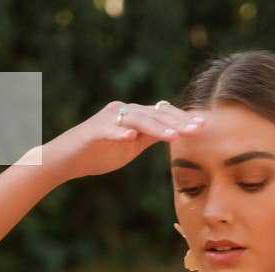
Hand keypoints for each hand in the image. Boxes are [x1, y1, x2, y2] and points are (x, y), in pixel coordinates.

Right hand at [39, 100, 206, 184]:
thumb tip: (174, 133)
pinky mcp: (96, 131)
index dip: (183, 120)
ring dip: (157, 127)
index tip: (204, 126)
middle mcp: (124, 111)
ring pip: (137, 120)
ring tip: (174, 135)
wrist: (69, 157)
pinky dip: (120, 133)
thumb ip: (151, 136)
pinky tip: (131, 138)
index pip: (164, 114)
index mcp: (135, 115)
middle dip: (178, 121)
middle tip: (198, 128)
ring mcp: (110, 120)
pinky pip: (110, 131)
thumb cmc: (101, 151)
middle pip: (155, 113)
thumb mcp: (133, 144)